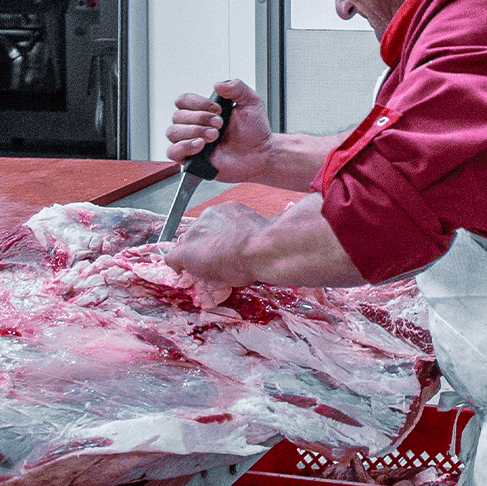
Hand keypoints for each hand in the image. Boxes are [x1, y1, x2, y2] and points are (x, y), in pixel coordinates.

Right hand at [166, 80, 259, 175]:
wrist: (259, 154)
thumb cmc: (254, 132)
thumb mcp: (251, 102)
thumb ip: (237, 88)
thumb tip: (218, 85)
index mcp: (204, 111)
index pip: (184, 100)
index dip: (198, 103)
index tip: (218, 109)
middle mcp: (195, 125)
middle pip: (177, 116)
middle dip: (201, 119)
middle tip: (220, 124)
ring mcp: (191, 142)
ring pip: (173, 132)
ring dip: (195, 131)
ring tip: (214, 136)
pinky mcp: (190, 159)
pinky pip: (173, 152)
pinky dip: (184, 147)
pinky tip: (200, 145)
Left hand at [169, 192, 362, 292]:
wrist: (264, 249)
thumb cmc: (279, 243)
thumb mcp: (281, 231)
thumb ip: (283, 230)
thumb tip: (314, 223)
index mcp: (232, 210)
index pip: (220, 223)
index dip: (224, 240)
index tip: (232, 250)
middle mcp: (212, 216)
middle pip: (201, 234)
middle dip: (207, 249)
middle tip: (219, 264)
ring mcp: (197, 235)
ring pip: (188, 247)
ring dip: (195, 261)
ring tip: (207, 272)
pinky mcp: (187, 252)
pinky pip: (173, 259)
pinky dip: (177, 268)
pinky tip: (183, 274)